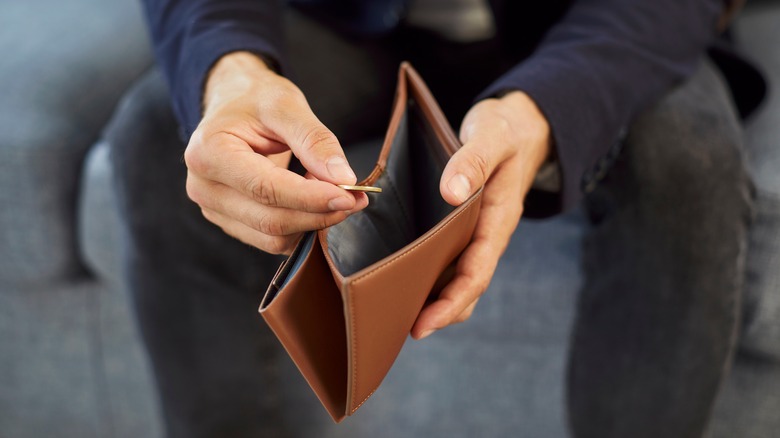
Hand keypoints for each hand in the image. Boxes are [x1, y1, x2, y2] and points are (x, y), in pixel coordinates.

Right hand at [184, 52, 367, 254]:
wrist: (233, 103)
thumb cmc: (255, 100)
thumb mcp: (287, 105)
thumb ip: (315, 140)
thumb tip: (343, 178)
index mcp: (209, 153)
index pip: (266, 189)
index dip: (310, 198)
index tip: (348, 195)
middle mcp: (204, 187)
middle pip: (270, 220)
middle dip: (318, 214)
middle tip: (355, 198)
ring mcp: (214, 209)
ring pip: (272, 238)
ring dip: (313, 222)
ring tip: (336, 193)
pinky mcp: (230, 222)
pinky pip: (271, 240)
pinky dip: (301, 227)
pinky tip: (315, 202)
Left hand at [411, 91, 551, 338]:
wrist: (519, 126)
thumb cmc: (506, 131)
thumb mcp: (492, 137)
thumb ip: (473, 162)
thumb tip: (451, 194)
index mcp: (499, 218)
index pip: (478, 272)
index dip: (453, 302)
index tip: (426, 322)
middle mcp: (488, 232)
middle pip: (468, 285)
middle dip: (441, 311)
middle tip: (403, 328)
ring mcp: (477, 231)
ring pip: (458, 276)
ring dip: (435, 298)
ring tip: (400, 314)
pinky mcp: (465, 225)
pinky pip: (450, 258)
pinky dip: (431, 274)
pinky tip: (405, 278)